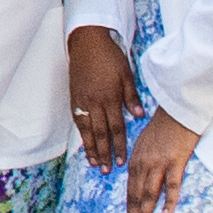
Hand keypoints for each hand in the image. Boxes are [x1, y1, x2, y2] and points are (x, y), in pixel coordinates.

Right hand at [68, 29, 136, 166]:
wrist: (87, 41)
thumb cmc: (110, 56)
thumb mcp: (127, 74)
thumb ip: (132, 97)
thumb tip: (138, 116)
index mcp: (110, 97)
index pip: (116, 128)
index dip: (119, 146)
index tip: (122, 161)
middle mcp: (95, 102)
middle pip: (101, 134)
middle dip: (105, 154)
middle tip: (107, 171)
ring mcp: (82, 101)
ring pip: (87, 130)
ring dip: (91, 148)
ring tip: (94, 163)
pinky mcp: (74, 97)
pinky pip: (78, 120)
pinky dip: (82, 134)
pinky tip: (85, 143)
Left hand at [120, 109, 199, 212]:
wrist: (177, 108)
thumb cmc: (164, 125)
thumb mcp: (146, 143)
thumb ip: (143, 161)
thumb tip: (140, 178)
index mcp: (136, 161)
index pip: (130, 191)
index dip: (129, 211)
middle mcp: (143, 164)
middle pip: (136, 196)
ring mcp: (159, 163)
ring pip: (149, 194)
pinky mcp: (176, 161)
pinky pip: (172, 184)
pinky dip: (169, 200)